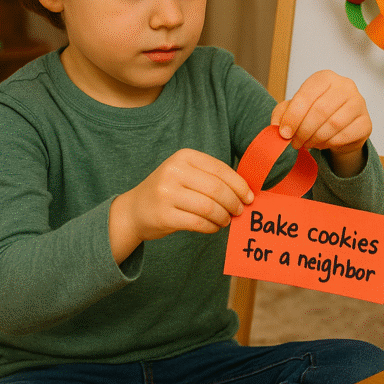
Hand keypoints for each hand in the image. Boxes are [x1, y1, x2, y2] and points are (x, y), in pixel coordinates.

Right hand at [109, 150, 253, 263]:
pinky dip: (212, 227)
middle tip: (239, 211)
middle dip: (234, 202)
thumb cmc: (168, 191)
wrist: (134, 210)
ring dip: (223, 216)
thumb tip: (246, 191)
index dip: (239, 185)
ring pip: (209, 207)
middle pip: (217, 189)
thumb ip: (211, 177)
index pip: (220, 169)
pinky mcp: (164, 215)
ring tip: (226, 220)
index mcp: (183, 156)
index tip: (249, 197)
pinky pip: (199, 222)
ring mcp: (166, 193)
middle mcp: (173, 171)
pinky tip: (214, 227)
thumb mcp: (185, 173)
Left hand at [270, 70, 371, 173]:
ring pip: (333, 124)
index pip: (306, 96)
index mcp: (324, 78)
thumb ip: (282, 114)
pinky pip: (346, 135)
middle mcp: (345, 86)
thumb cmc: (316, 113)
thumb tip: (277, 127)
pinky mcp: (366, 122)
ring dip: (316, 138)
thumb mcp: (294, 110)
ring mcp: (359, 103)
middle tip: (295, 142)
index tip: (284, 133)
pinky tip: (323, 143)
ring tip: (308, 143)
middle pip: (320, 111)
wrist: (339, 127)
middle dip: (304, 131)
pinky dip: (330, 143)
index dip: (293, 117)